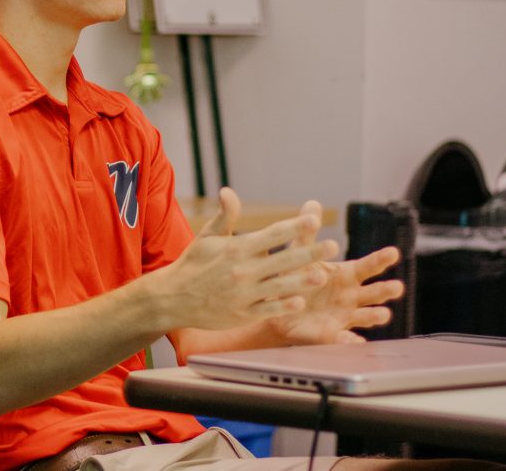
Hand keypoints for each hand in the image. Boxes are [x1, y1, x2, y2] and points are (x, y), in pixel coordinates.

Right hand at [154, 188, 337, 332]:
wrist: (172, 298)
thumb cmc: (193, 264)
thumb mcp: (207, 237)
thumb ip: (224, 216)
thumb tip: (228, 191)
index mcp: (237, 248)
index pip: (272, 235)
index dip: (294, 227)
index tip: (314, 219)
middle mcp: (243, 270)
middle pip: (282, 260)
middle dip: (309, 253)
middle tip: (332, 246)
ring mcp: (244, 294)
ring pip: (280, 286)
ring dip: (303, 281)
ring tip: (323, 275)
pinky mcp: (243, 314)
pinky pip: (268, 309)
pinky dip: (284, 305)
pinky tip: (300, 301)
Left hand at [264, 200, 404, 344]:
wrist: (277, 308)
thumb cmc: (296, 278)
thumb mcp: (299, 253)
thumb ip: (307, 231)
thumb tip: (312, 202)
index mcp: (346, 275)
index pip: (367, 266)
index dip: (380, 260)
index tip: (393, 252)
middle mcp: (351, 296)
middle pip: (373, 293)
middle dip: (385, 290)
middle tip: (396, 287)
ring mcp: (344, 316)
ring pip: (366, 317)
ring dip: (375, 316)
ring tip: (382, 314)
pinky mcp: (332, 335)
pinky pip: (345, 340)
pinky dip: (351, 341)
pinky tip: (357, 342)